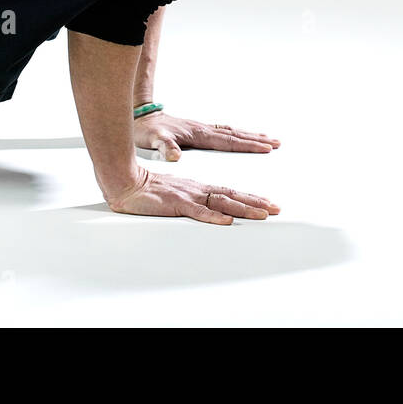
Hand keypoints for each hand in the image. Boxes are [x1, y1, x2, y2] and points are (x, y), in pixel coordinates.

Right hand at [105, 166, 280, 224]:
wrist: (126, 182)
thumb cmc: (148, 190)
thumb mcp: (175, 196)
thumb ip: (192, 203)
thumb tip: (212, 212)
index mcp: (197, 188)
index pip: (229, 192)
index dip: (250, 198)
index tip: (268, 204)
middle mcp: (197, 190)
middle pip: (232, 196)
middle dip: (256, 202)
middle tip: (276, 208)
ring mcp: (187, 196)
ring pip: (221, 203)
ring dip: (243, 209)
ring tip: (263, 214)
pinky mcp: (175, 204)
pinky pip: (197, 212)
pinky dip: (213, 216)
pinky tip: (226, 221)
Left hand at [133, 111, 280, 161]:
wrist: (139, 116)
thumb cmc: (145, 130)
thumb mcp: (153, 140)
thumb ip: (165, 147)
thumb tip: (175, 155)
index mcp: (197, 134)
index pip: (228, 141)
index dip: (248, 145)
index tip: (266, 147)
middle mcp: (202, 130)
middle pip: (235, 134)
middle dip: (257, 139)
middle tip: (277, 142)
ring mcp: (201, 129)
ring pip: (231, 132)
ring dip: (250, 136)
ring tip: (268, 139)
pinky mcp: (197, 130)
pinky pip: (223, 132)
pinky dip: (237, 135)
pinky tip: (241, 137)